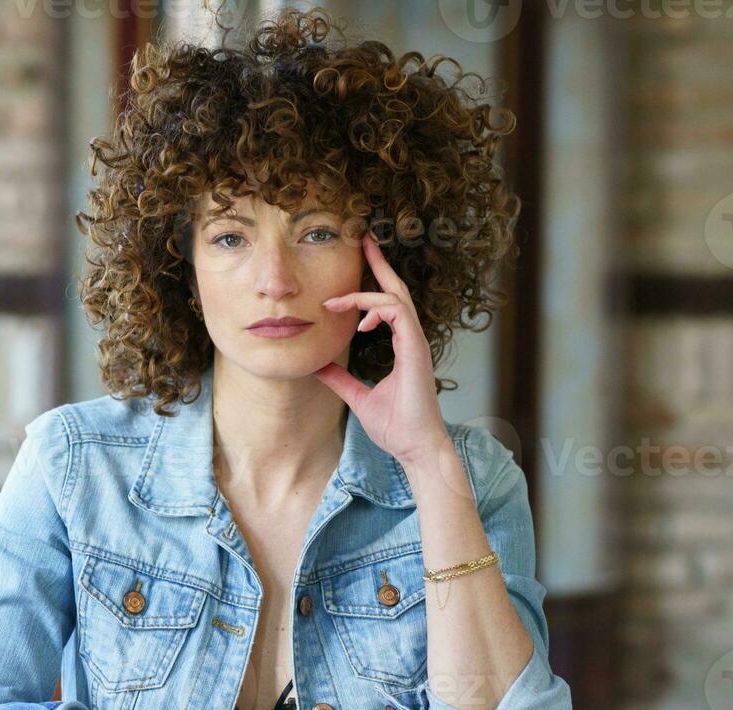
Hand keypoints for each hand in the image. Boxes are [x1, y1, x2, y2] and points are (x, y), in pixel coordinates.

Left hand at [313, 230, 451, 467]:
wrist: (415, 447)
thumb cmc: (395, 427)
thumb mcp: (357, 397)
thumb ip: (340, 379)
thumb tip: (316, 366)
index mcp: (402, 345)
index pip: (388, 304)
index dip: (372, 283)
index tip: (345, 284)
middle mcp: (411, 339)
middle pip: (397, 290)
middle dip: (380, 264)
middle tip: (364, 239)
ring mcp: (416, 342)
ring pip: (395, 299)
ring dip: (366, 292)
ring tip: (336, 300)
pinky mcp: (416, 350)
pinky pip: (398, 314)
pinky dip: (377, 311)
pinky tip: (359, 323)